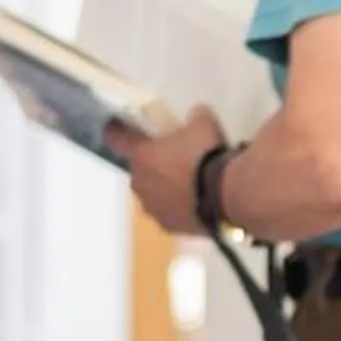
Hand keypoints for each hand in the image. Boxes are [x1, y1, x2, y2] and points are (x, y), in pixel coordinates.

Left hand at [107, 104, 227, 236]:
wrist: (226, 195)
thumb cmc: (207, 155)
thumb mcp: (203, 123)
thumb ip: (194, 117)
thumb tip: (195, 114)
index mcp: (141, 155)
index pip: (117, 139)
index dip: (116, 131)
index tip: (115, 127)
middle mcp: (139, 183)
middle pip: (138, 169)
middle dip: (151, 164)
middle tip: (173, 159)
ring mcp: (152, 208)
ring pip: (152, 193)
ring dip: (163, 188)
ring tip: (187, 185)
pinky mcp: (168, 226)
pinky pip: (168, 212)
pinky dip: (177, 207)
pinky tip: (195, 202)